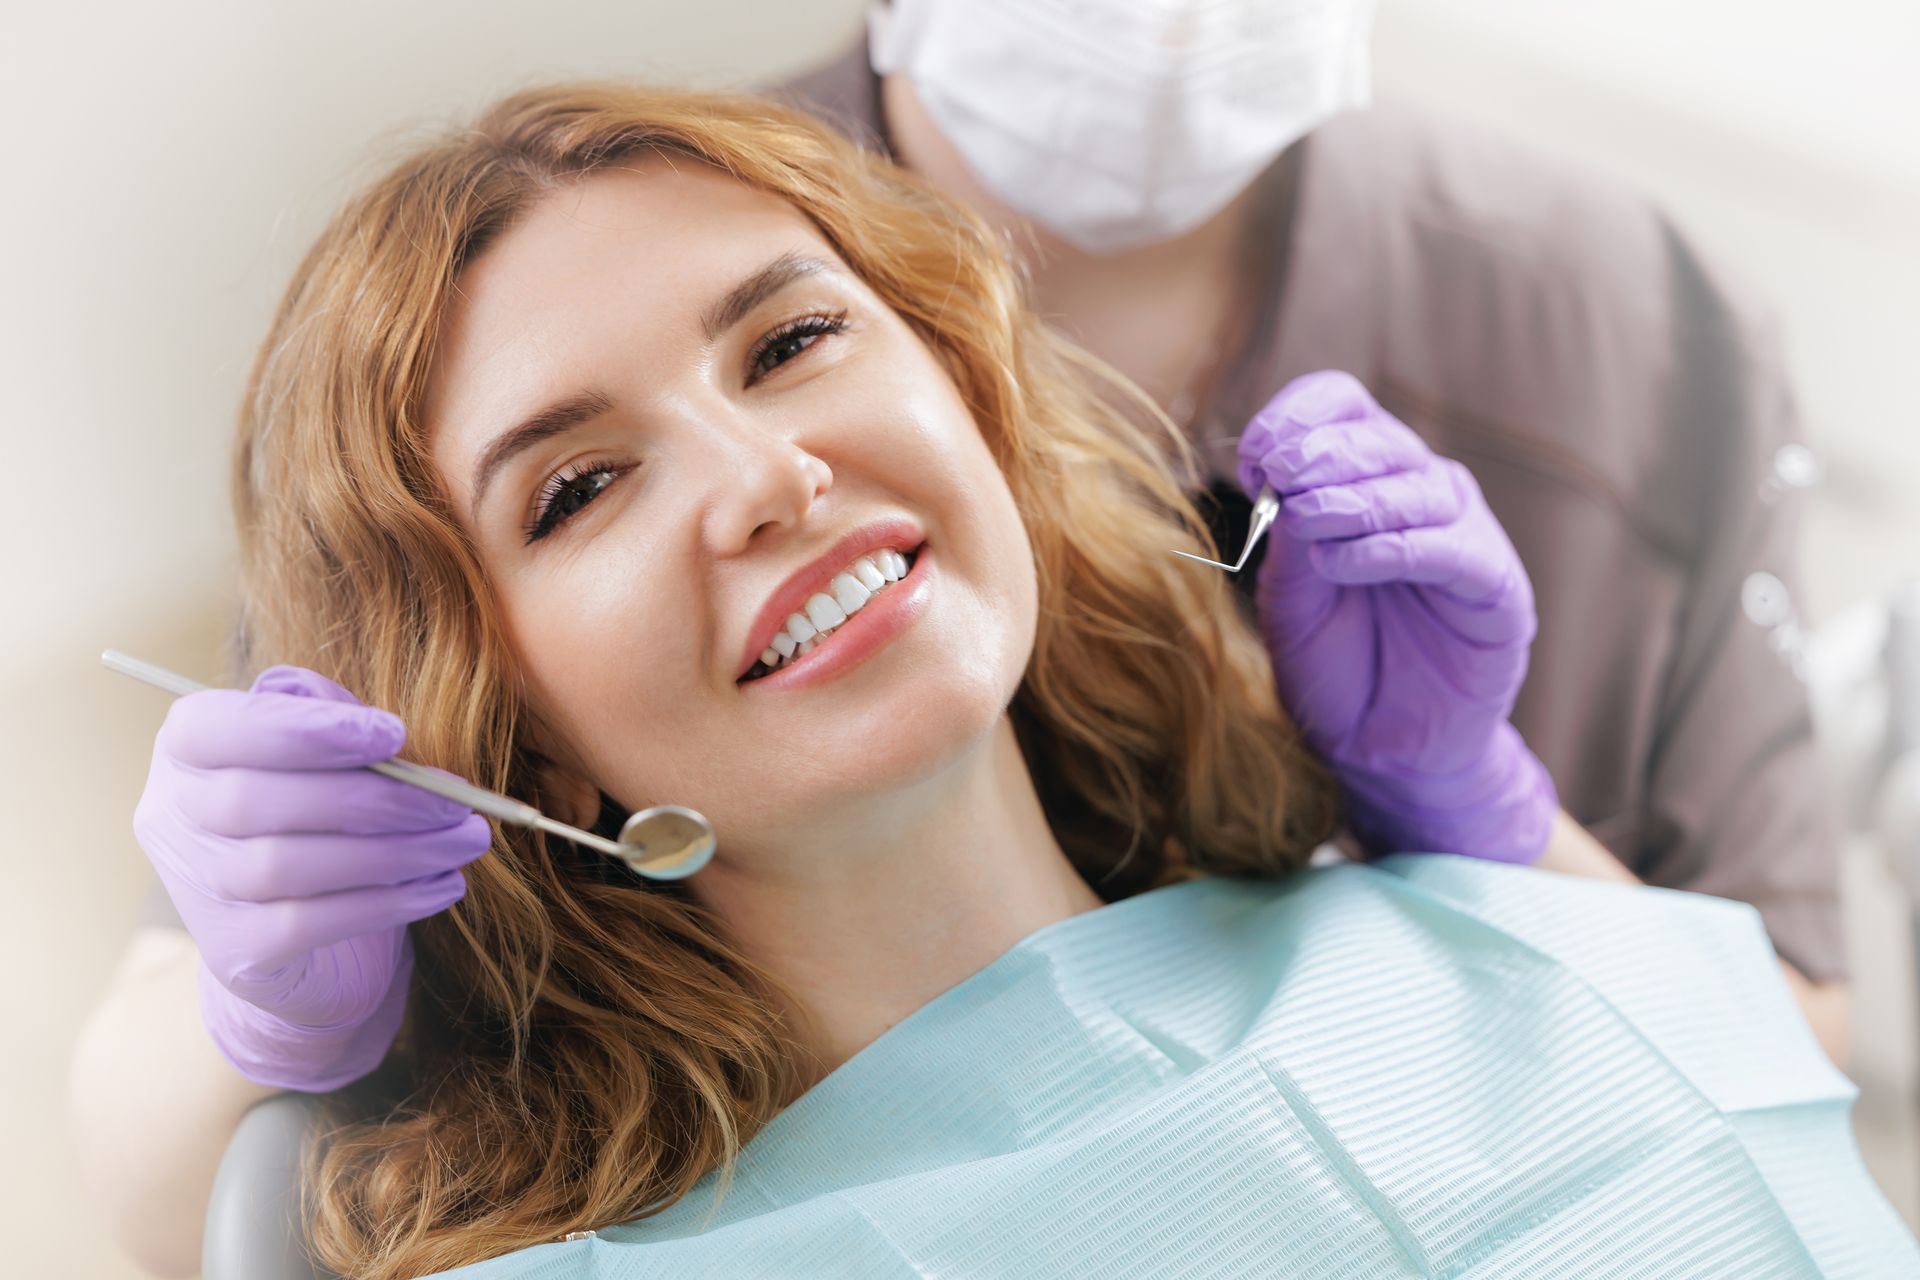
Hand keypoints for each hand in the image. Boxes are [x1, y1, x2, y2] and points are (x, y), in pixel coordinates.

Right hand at [133, 666, 490, 1089]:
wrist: (296, 929)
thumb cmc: (317, 812)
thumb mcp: (325, 754)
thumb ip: (336, 721)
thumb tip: (383, 732)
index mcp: (186, 750)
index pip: (213, 730)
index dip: (302, 729)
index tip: (395, 732)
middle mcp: (172, 817)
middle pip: (253, 801)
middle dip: (370, 797)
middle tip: (455, 801)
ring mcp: (196, 889)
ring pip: (284, 865)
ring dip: (393, 851)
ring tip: (465, 841)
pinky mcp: (234, 951)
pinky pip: (308, 924)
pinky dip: (386, 903)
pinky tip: (443, 886)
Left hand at [1237, 370, 1556, 862]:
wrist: (1380, 749)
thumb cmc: (1335, 667)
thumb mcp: (1290, 598)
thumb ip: (1288, 541)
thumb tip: (1280, 480)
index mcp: (1366, 479)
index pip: (1344, 404)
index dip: (1298, 416)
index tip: (1254, 457)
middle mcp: (1420, 493)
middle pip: (1381, 437)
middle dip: (1323, 451)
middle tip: (1279, 476)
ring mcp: (1464, 535)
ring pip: (1419, 485)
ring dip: (1355, 497)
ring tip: (1306, 519)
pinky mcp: (1496, 588)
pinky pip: (1452, 547)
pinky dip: (1393, 546)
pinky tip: (1343, 560)